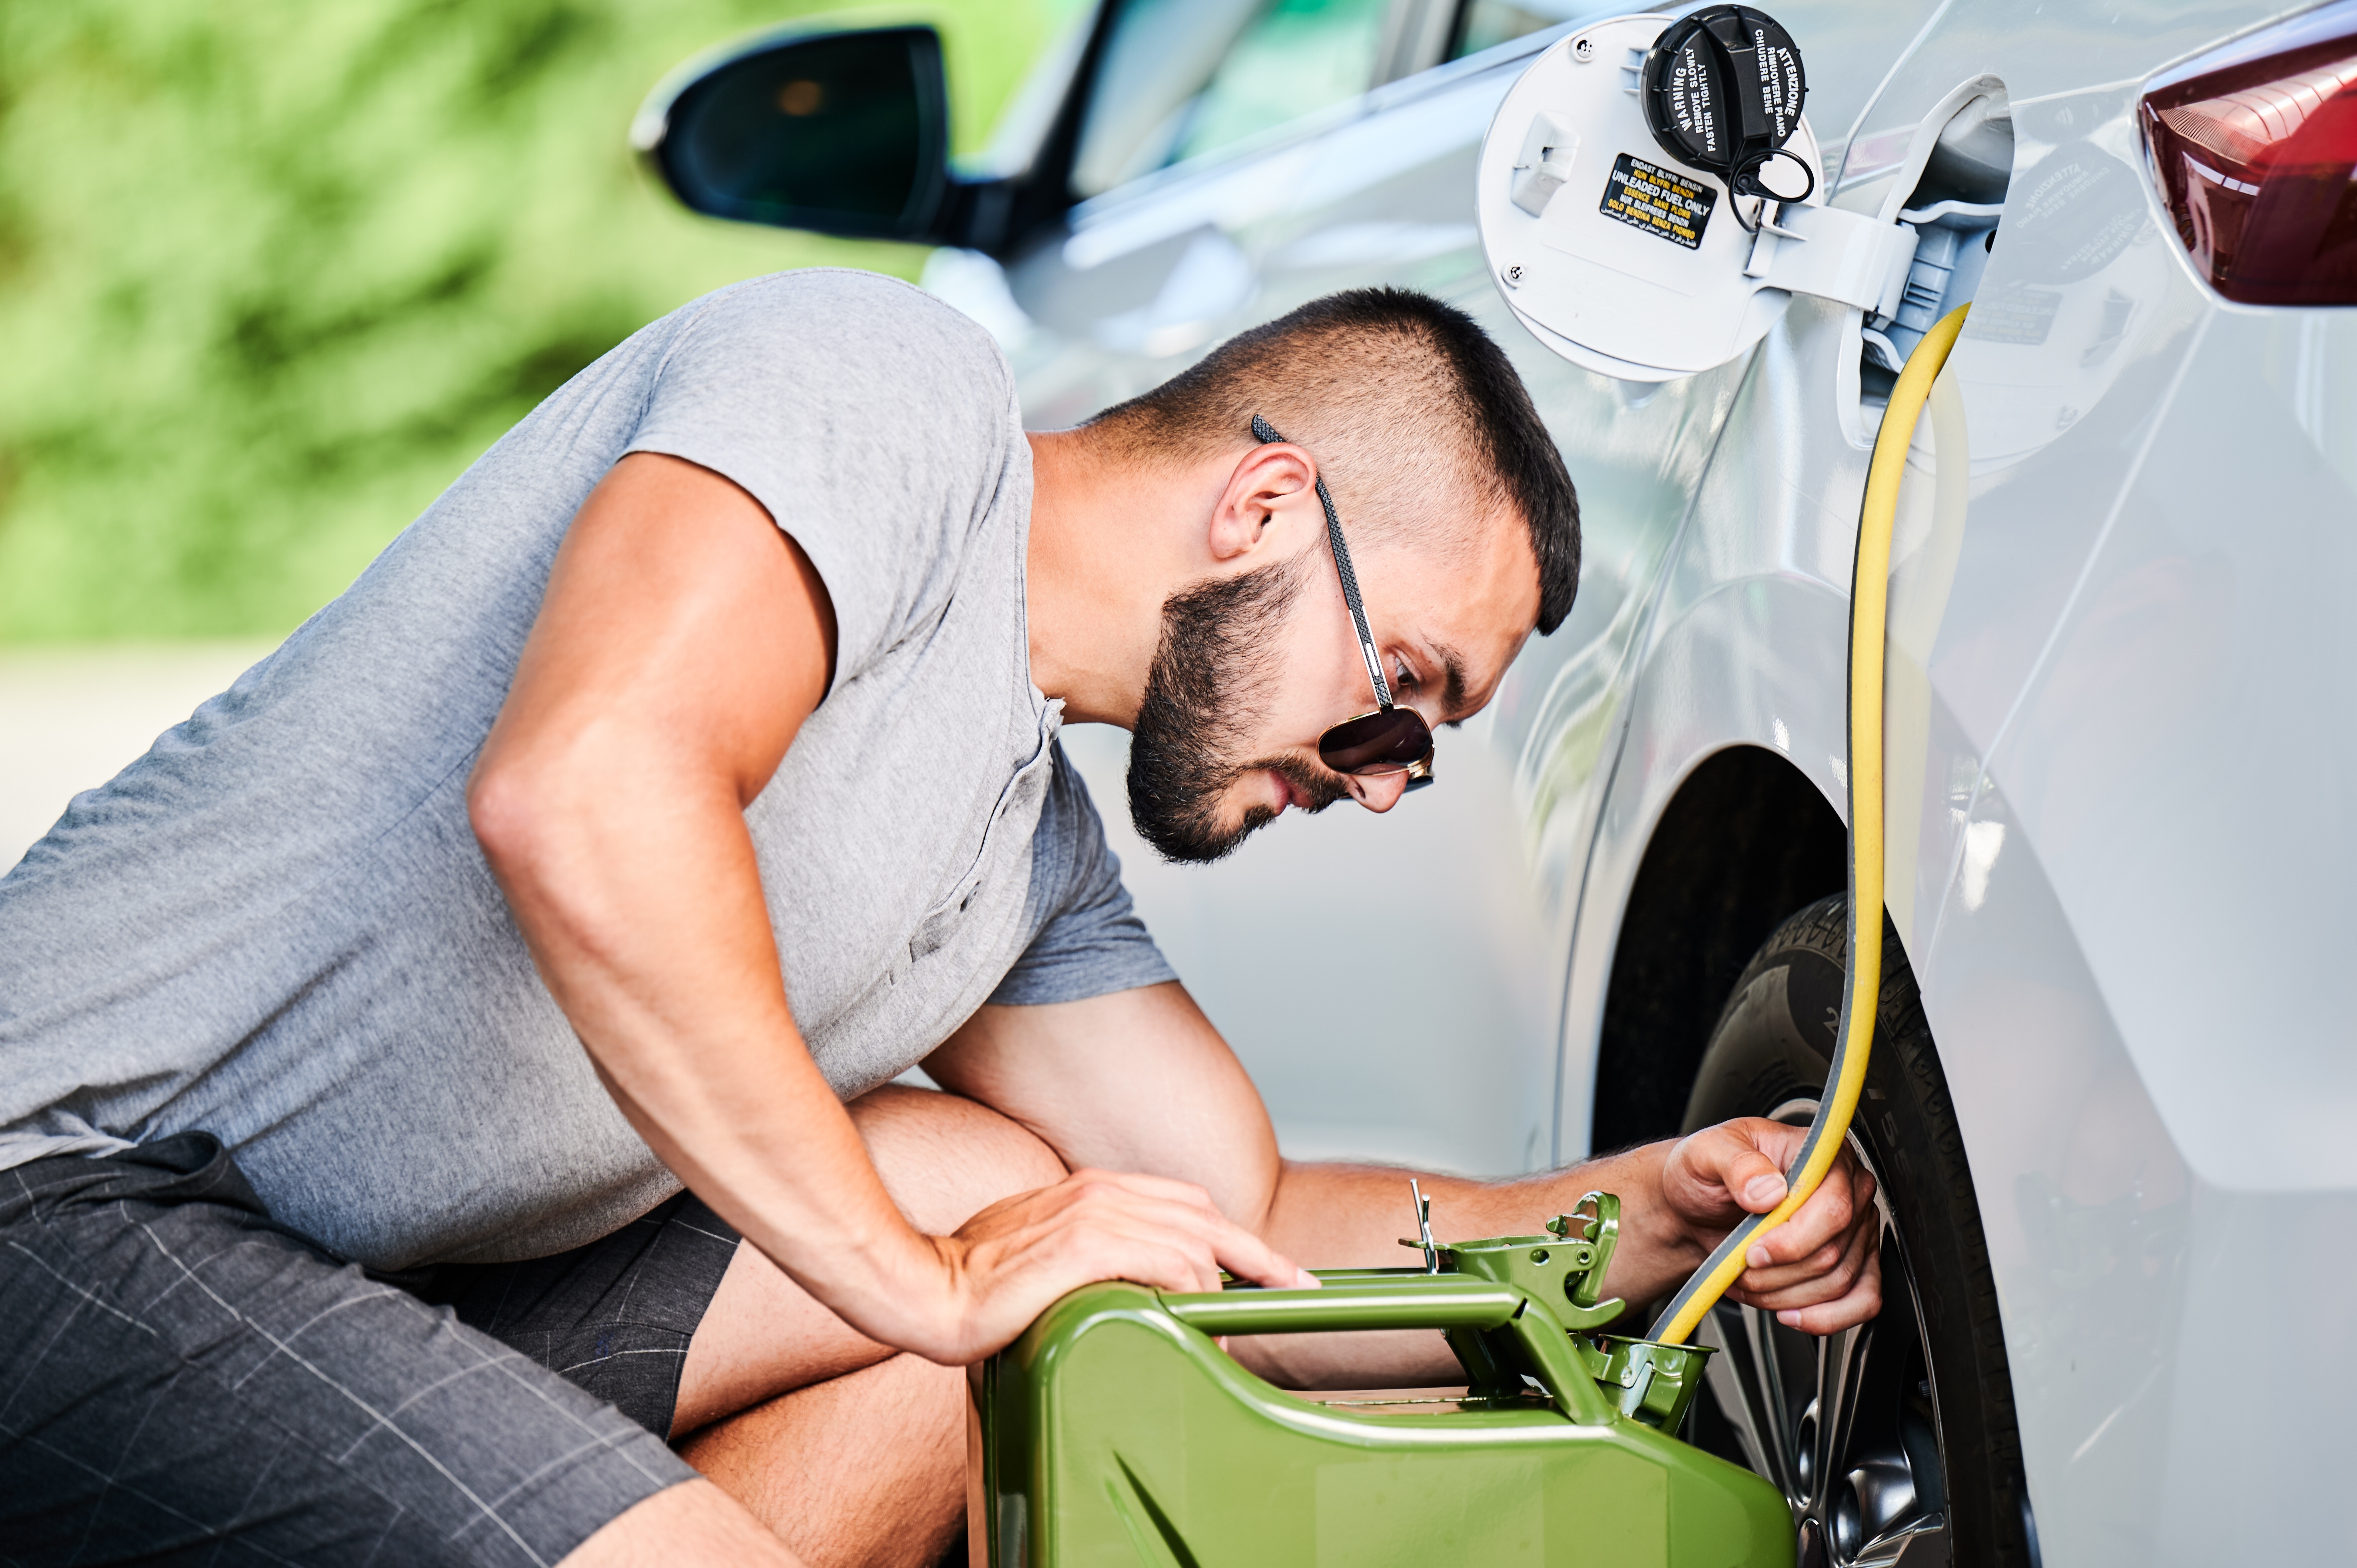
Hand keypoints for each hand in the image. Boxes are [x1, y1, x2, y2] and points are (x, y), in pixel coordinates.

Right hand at [923, 1167, 1313, 1363]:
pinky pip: (1168, 1264)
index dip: (1234, 1236)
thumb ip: (1088, 1253)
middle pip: (1205, 1216)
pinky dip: (1194, 1294)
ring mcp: (1094, 1216)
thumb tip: (1129, 1284)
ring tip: (1224, 1337)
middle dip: (1258, 1255)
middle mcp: (1099, 1192)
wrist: (922, 1290)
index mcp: (1091, 1189)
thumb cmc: (972, 1280)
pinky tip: (1195, 1324)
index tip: (1273, 1266)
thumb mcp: (1042, 1254)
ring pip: (1195, 1242)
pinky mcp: (1085, 1248)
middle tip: (1294, 1288)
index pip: (1185, 1203)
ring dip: (1222, 1291)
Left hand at [1658, 1118, 1880, 1333]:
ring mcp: (1856, 1229)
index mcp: (1824, 1155)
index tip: (1753, 1252)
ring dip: (1784, 1295)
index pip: (1833, 1208)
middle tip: (1741, 1267)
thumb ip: (1736, 1164)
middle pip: (1833, 1253)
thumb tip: (1769, 1189)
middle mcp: (1849, 1190)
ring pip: (1838, 1283)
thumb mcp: (1705, 1153)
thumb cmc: (1707, 1175)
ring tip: (1748, 1283)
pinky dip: (1824, 1318)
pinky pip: (1862, 1302)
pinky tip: (1790, 1314)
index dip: (1793, 1241)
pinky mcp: (1854, 1263)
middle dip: (1778, 1272)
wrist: (1697, 1206)